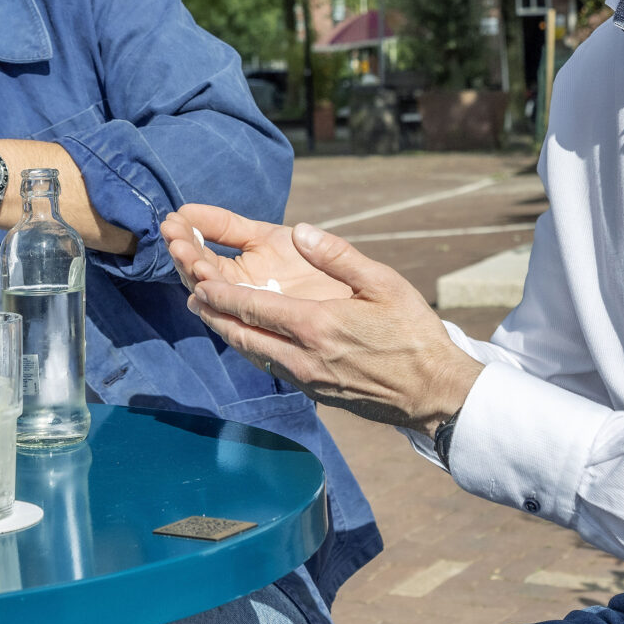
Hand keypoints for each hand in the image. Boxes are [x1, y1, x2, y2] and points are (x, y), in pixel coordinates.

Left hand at [174, 215, 483, 432]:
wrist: (433, 393)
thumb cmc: (413, 334)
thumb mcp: (384, 284)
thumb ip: (339, 256)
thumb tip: (301, 230)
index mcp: (314, 325)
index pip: (251, 307)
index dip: (218, 294)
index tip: (196, 280)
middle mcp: (301, 356)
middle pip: (240, 333)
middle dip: (212, 313)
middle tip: (191, 295)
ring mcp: (305, 378)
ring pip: (251, 353)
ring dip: (227, 332)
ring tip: (208, 314)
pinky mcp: (313, 392)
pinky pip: (270, 367)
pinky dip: (250, 348)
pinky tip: (247, 338)